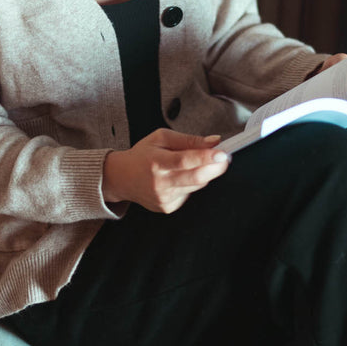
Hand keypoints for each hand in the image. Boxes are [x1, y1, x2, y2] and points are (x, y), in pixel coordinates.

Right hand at [102, 129, 229, 213]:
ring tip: (200, 163)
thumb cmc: (142, 155)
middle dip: (215, 168)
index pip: (184, 160)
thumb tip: (213, 141)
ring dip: (205, 174)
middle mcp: (159, 183)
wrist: (121, 178)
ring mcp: (164, 198)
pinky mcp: (167, 207)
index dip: (206, 157)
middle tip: (224, 158)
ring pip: (196, 186)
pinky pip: (189, 193)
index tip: (222, 153)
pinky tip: (181, 177)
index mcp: (156, 162)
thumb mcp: (161, 138)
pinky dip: (192, 183)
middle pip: (196, 178)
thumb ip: (188, 139)